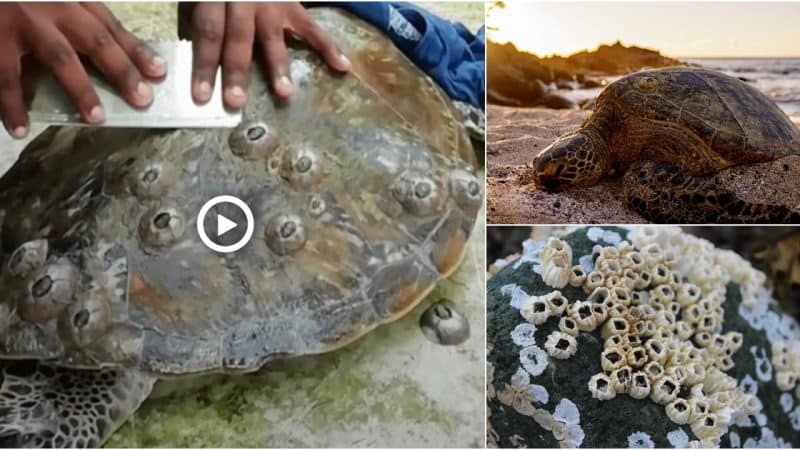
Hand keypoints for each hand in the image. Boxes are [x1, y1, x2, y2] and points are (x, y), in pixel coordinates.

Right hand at [0, 2, 165, 137]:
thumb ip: (77, 19)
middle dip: (122, 71)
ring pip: (59, 57)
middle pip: (96, 40)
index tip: (159, 71)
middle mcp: (53, 6)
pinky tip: (21, 128)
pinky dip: (12, 104)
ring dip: (80, 90)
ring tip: (96, 118)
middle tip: (142, 99)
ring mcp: (23, 20)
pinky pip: (6, 74)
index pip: (110, 27)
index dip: (136, 49)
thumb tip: (112, 56)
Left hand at [179, 2, 350, 107]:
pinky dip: (328, 46)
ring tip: (284, 93)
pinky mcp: (293, 5)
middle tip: (236, 101)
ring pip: (272, 36)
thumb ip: (196, 20)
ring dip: (278, 66)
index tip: (201, 96)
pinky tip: (342, 66)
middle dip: (237, 71)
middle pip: (239, 37)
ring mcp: (271, 2)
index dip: (203, 64)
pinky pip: (312, 27)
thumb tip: (196, 63)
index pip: (208, 32)